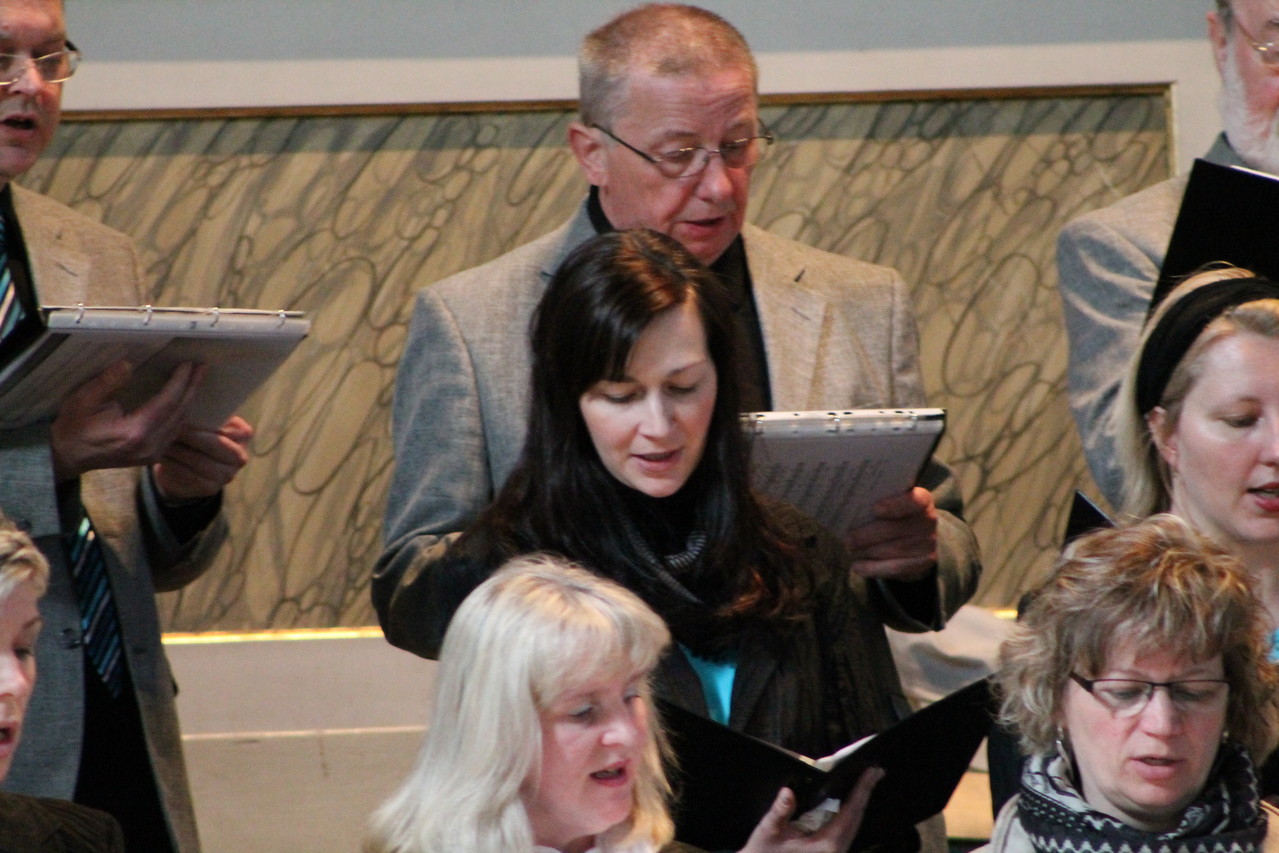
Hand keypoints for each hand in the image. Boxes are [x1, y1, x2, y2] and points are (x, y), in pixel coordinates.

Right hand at [51, 360, 202, 481]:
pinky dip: (181, 413)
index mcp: (133, 432)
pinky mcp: (152, 456)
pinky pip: (174, 432)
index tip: (188, 365)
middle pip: (179, 412)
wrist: (67, 456)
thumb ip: (108, 382)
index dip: (180, 382)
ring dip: (189, 400)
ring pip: (180, 423)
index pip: (166, 403)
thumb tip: (129, 364)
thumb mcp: (83, 400)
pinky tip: (183, 398)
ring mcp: (152, 454)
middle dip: (191, 388)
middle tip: (201, 367)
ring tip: (195, 378)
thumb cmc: (73, 428)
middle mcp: (149, 446)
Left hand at [152, 415, 252, 501]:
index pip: (227, 427)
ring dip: (179, 451)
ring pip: (200, 462)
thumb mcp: (206, 420)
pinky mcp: (210, 488)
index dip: (205, 422)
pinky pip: (190, 476)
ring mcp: (227, 475)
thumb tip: (185, 402)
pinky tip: (162, 456)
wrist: (188, 465)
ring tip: (162, 440)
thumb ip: (204, 412)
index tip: (184, 412)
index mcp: (243, 434)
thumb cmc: (197, 434)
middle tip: (171, 427)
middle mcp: (240, 456)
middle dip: (191, 436)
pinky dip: (174, 465)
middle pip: (216, 445)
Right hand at [739, 768, 883, 852]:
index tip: (872, 772)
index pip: (850, 812)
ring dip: (859, 803)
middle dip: (865, 793)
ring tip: (866, 782)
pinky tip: (849, 802)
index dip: (862, 790)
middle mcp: (836, 851)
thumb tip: (788, 791)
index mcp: (827, 846)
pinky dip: (849, 813)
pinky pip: (846, 830)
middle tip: (875, 771)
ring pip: (853, 825)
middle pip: (857, 818)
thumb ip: (780, 811)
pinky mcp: (830, 852)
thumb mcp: (768, 831)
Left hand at [845, 487, 937, 580]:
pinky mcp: (924, 563)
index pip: (914, 501)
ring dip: (868, 551)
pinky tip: (857, 566)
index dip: (895, 505)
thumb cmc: (894, 515)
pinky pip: (897, 567)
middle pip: (897, 529)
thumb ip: (876, 499)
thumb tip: (846, 501)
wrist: (917, 539)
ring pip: (895, 549)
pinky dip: (873, 568)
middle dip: (868, 535)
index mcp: (922, 500)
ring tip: (850, 550)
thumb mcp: (891, 502)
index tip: (875, 508)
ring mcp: (929, 543)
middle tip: (847, 539)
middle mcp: (929, 520)